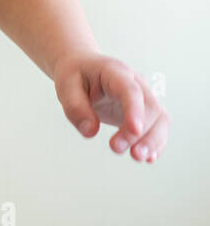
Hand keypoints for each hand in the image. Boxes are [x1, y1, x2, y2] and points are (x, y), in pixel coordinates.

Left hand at [53, 50, 167, 161]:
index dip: (134, 110)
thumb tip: (90, 132)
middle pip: (150, 107)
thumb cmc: (75, 75)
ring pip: (160, 118)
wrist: (81, 67)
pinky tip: (148, 157)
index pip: (130, 90)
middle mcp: (136, 82)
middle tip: (117, 148)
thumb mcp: (65, 87)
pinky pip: (158, 127)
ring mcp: (143, 96)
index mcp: (114, 71)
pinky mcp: (144, 111)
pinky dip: (155, 143)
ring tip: (137, 157)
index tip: (134, 131)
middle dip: (140, 132)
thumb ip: (75, 108)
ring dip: (152, 141)